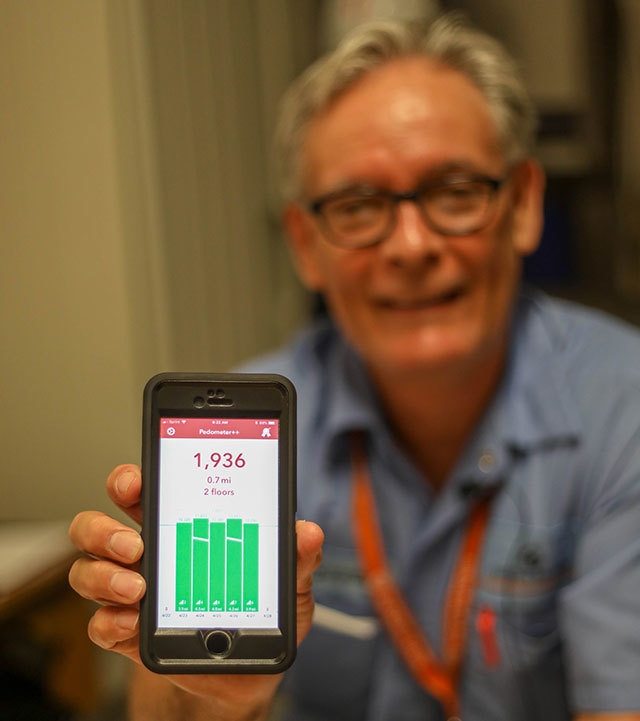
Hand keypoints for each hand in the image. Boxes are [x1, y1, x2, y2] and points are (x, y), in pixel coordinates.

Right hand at [68, 464, 323, 714]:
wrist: (247, 671)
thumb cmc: (259, 610)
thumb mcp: (287, 582)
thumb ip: (296, 556)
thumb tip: (307, 533)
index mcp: (178, 525)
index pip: (140, 491)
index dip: (128, 480)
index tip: (136, 481)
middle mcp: (146, 553)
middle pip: (96, 527)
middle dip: (103, 529)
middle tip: (135, 542)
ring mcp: (132, 593)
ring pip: (87, 572)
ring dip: (104, 575)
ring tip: (139, 585)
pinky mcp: (129, 635)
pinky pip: (99, 624)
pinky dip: (111, 621)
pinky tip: (135, 622)